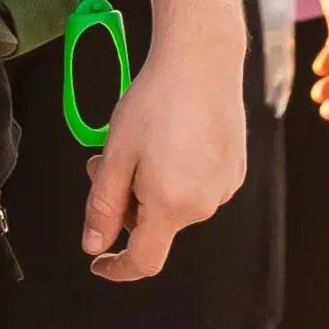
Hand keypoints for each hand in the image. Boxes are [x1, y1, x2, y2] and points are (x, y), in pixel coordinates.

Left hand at [83, 5, 247, 279]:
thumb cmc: (158, 100)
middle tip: (105, 164)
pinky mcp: (235, 169)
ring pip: (174, 205)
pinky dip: (175, 174)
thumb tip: (94, 245)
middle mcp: (204, 204)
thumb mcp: (116, 154)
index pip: (144, 261)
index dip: (118, 268)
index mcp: (172, 205)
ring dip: (149, 187)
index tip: (100, 262)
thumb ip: (102, 206)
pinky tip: (170, 139)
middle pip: (155, 225)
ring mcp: (224, 187)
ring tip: (140, 143)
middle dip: (126, 203)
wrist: (202, 60)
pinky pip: (196, 186)